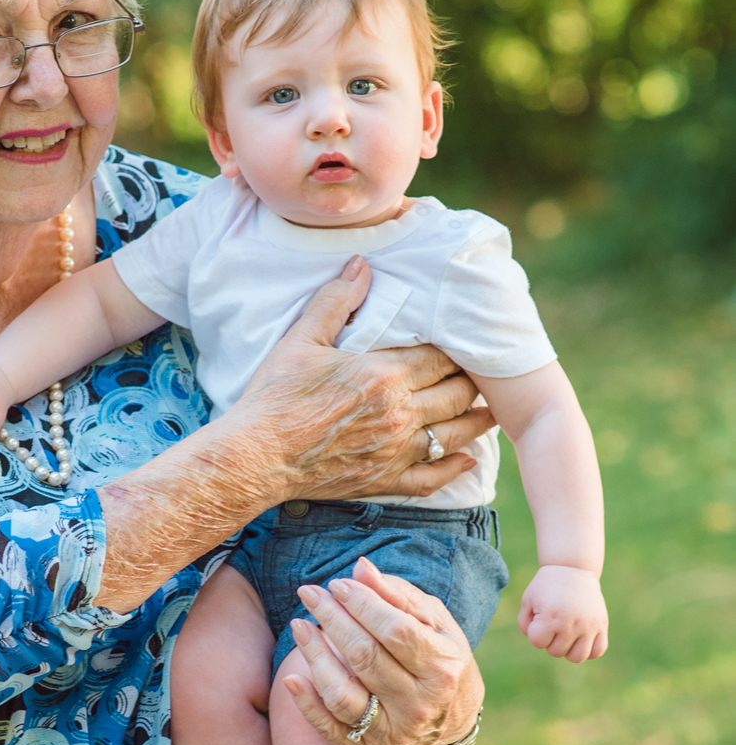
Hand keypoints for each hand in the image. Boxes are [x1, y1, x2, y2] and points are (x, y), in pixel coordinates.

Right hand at [230, 259, 496, 506]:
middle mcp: (400, 413)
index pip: (443, 358)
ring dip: (477, 421)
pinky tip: (466, 460)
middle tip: (480, 374)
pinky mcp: (384, 480)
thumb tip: (361, 264)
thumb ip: (336, 302)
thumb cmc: (273, 397)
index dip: (458, 351)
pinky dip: (455, 469)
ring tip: (490, 411)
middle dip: (473, 382)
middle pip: (457, 393)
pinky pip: (433, 478)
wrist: (254, 457)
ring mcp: (395, 450)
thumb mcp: (299, 341)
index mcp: (385, 375)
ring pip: (455, 434)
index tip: (464, 345)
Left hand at [278, 556, 485, 744]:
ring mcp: (393, 729)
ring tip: (298, 624)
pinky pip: (330, 728)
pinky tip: (290, 678)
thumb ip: (398, 596)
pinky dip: (307, 705)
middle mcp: (419, 703)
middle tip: (309, 593)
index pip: (394, 630)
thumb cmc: (440, 658)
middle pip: (364, 657)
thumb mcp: (434, 625)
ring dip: (314, 656)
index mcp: (442, 667)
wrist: (452, 720)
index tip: (337, 585)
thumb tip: (360, 568)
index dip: (362, 604)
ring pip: (342, 693)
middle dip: (332, 619)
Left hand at [518, 564, 607, 661]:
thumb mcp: (528, 601)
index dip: (535, 633)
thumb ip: (525, 624)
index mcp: (551, 617)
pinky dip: (588, 651)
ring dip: (568, 651)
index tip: (539, 620)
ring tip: (566, 636)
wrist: (572, 570)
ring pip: (577, 657)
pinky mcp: (602, 625)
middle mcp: (572, 624)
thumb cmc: (546, 586)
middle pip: (556, 652)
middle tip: (552, 625)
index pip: (538, 643)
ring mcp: (589, 626)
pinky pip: (598, 651)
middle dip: (549, 641)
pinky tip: (581, 640)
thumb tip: (537, 641)